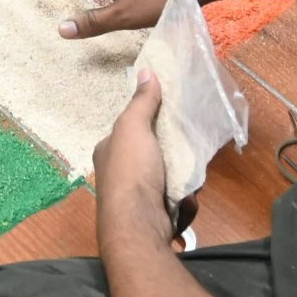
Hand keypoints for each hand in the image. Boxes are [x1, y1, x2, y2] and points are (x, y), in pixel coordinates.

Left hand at [93, 70, 174, 247]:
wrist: (138, 225)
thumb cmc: (132, 172)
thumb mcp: (134, 128)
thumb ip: (142, 102)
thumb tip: (146, 71)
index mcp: (109, 152)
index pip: (133, 131)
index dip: (152, 126)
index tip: (173, 124)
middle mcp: (119, 175)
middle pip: (156, 156)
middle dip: (175, 159)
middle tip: (186, 156)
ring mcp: (136, 199)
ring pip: (170, 180)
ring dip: (183, 182)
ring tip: (185, 183)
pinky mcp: (153, 217)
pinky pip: (176, 203)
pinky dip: (183, 203)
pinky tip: (181, 203)